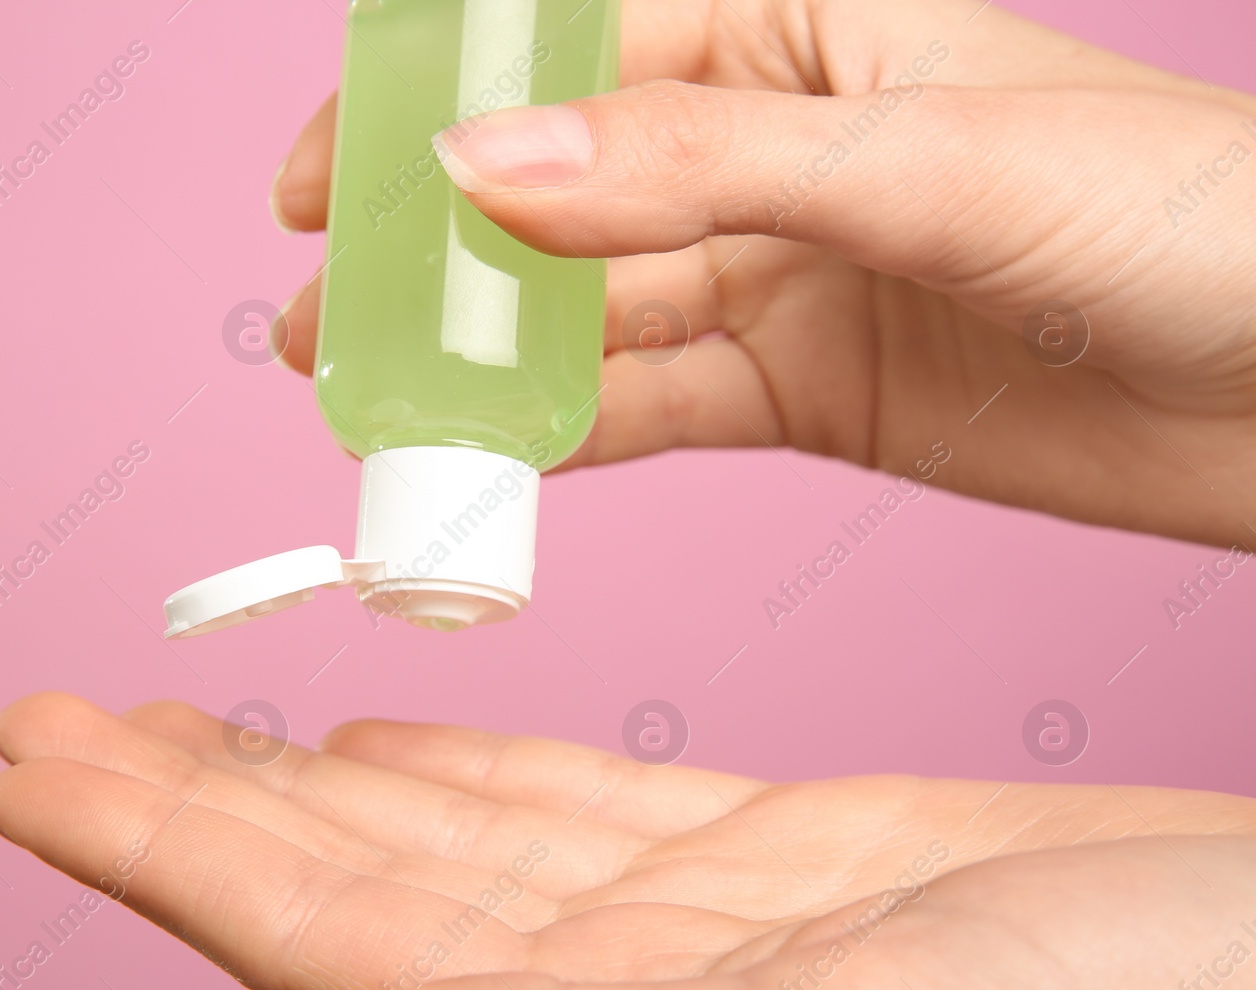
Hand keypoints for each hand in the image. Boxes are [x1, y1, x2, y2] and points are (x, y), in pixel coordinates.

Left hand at [0, 693, 1255, 989]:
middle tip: (48, 716)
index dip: (166, 852)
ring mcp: (688, 933)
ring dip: (299, 768)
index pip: (320, 939)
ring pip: (439, 834)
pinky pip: (572, 811)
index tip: (34, 773)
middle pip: (348, 881)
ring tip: (179, 708)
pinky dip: (463, 765)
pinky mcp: (779, 871)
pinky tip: (377, 734)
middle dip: (189, 795)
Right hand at [269, 0, 1255, 549]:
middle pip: (557, 190)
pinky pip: (655, 403)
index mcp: (798, 29)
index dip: (428, 106)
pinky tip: (488, 453)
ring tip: (362, 393)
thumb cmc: (1174, 220)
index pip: (570, 44)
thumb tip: (485, 165)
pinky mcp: (803, 386)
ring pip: (592, 309)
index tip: (321, 178)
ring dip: (482, 353)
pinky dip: (569, 432)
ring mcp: (781, 273)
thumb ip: (695, 164)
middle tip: (315, 315)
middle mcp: (772, 146)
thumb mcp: (924, 163)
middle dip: (432, 252)